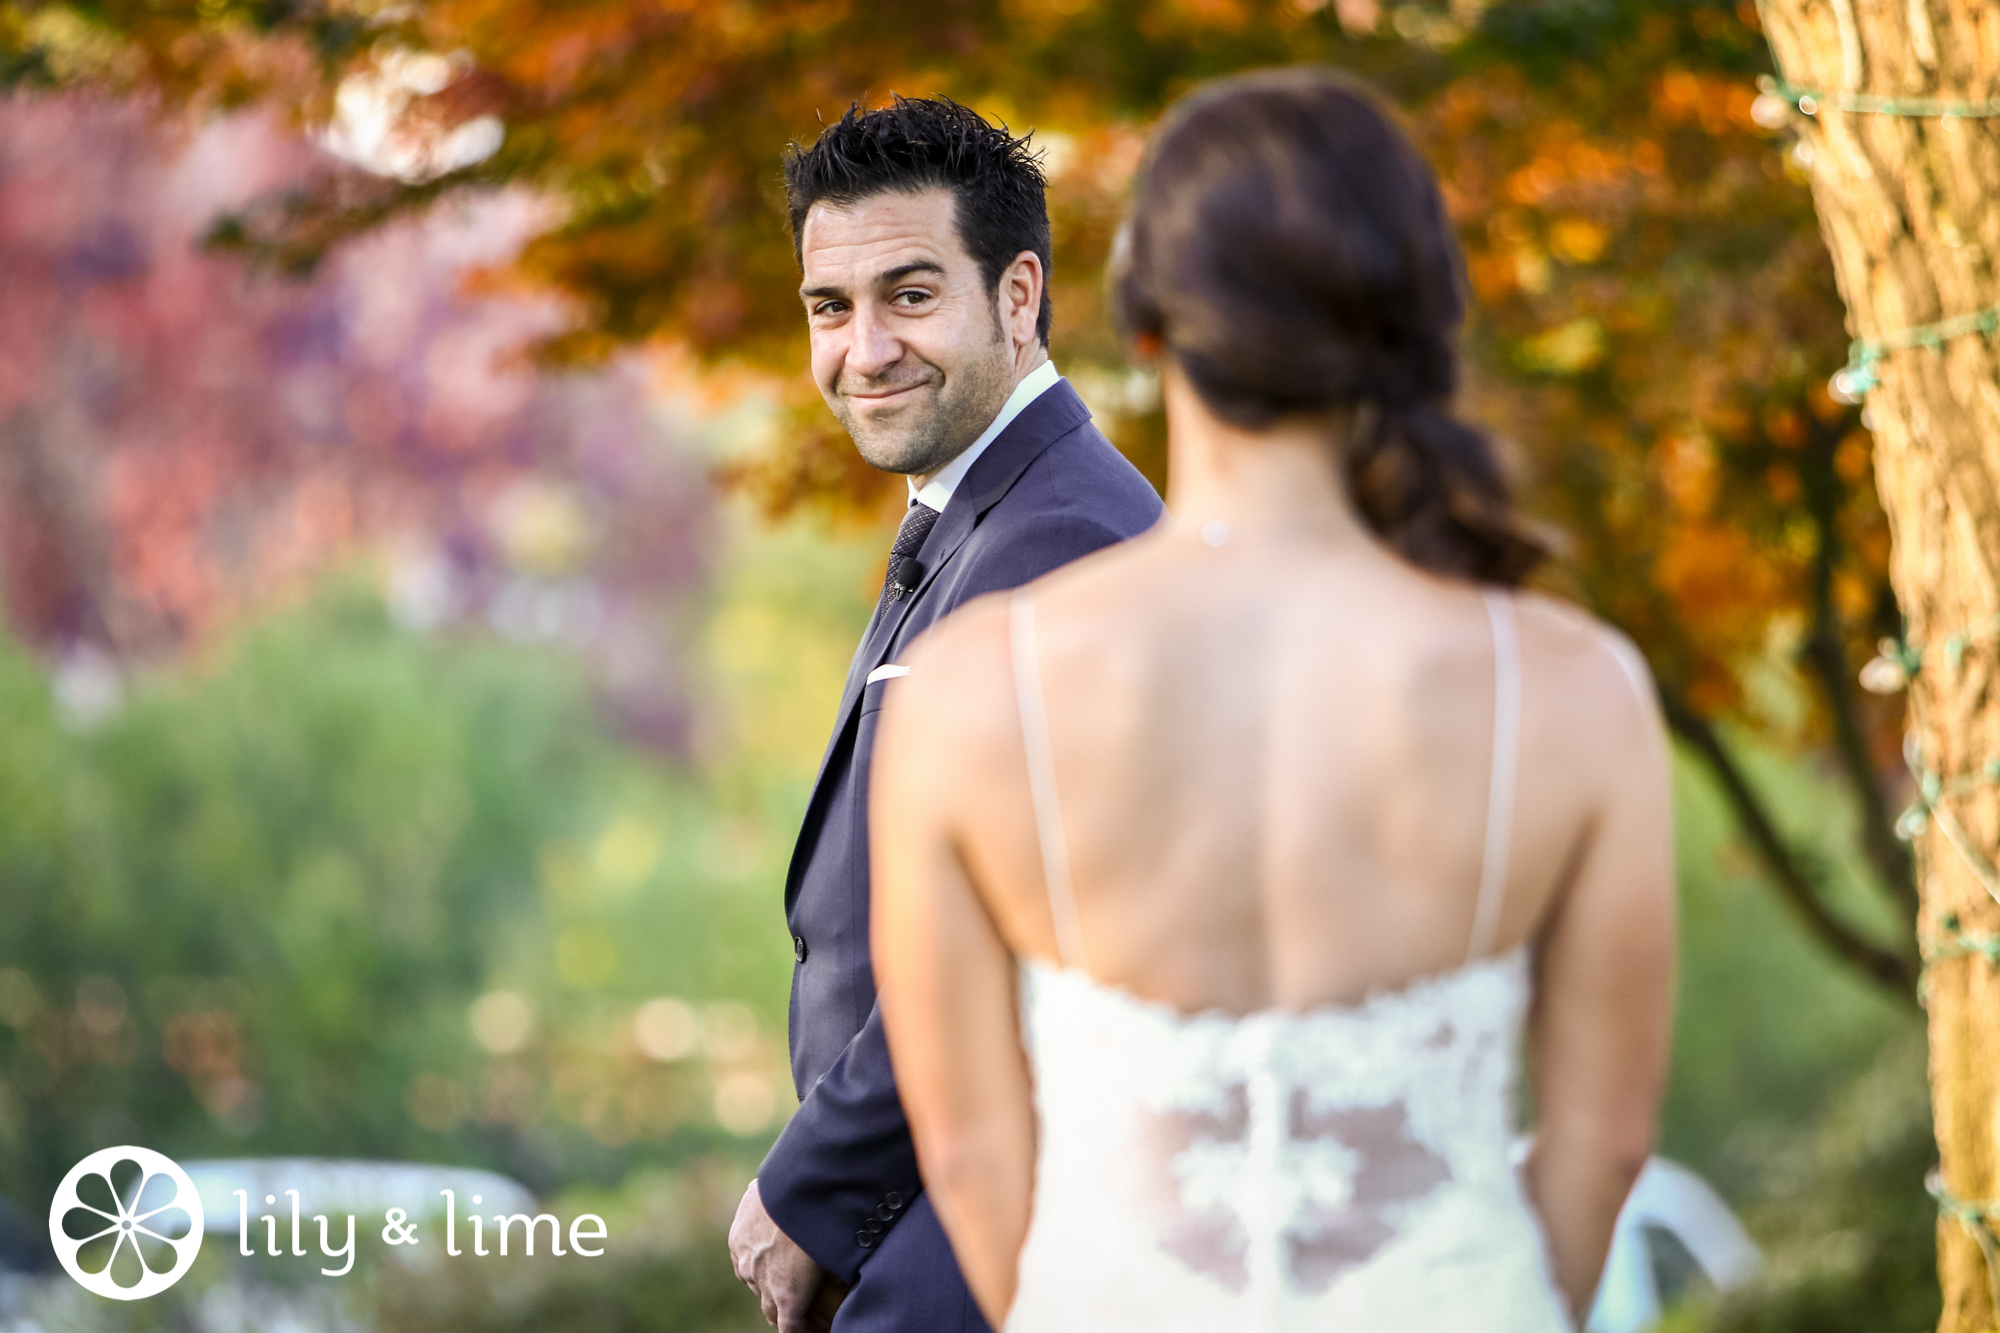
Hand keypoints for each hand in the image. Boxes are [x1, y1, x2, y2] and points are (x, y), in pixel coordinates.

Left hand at [730, 1179, 843, 1331]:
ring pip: (772, 1310)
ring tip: (808, 1319)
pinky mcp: (787, 1297)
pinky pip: (791, 1325)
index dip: (770, 1270)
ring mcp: (764, 1282)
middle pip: (759, 1287)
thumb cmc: (793, 1177)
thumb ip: (777, 1192)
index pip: (752, 1263)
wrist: (800, 1189)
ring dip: (788, 1314)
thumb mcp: (777, 1180)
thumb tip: (788, 1181)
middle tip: (799, 1294)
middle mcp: (746, 1262)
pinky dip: (801, 1330)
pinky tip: (812, 1330)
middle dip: (776, 1291)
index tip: (787, 1270)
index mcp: (741, 1236)